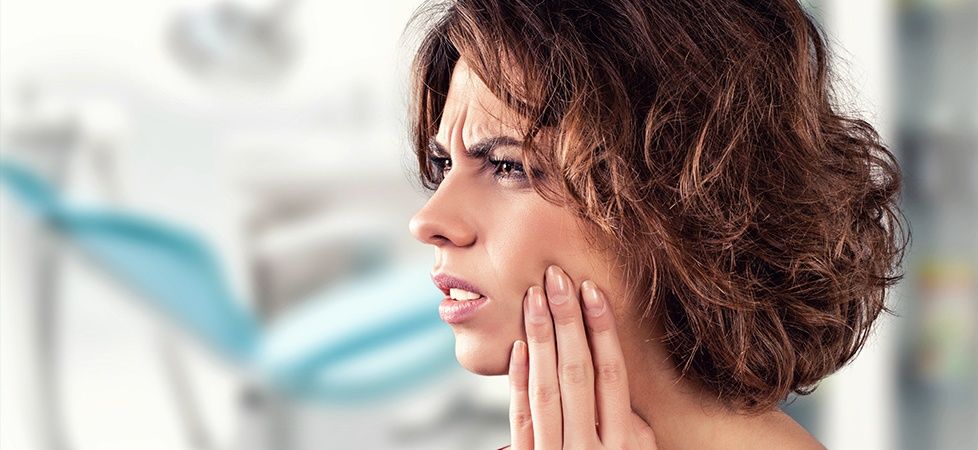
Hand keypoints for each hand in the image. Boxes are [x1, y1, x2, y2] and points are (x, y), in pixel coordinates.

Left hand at [507, 265, 656, 448]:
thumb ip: (635, 432)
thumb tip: (628, 399)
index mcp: (621, 447)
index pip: (611, 374)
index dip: (601, 329)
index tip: (591, 289)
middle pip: (577, 373)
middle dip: (567, 320)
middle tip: (555, 276)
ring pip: (546, 389)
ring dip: (540, 338)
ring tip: (534, 297)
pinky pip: (521, 419)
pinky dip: (518, 381)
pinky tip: (519, 346)